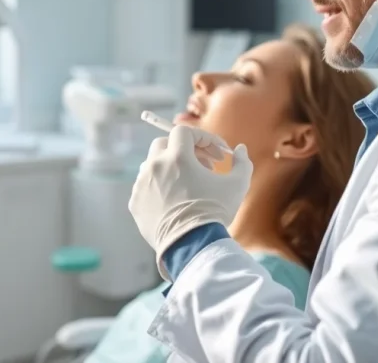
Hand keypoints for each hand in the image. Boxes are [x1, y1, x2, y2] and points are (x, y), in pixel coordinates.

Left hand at [129, 125, 252, 277]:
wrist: (191, 246)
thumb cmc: (215, 212)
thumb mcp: (237, 186)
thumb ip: (241, 162)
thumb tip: (239, 149)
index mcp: (176, 157)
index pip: (184, 132)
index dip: (203, 138)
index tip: (217, 154)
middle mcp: (154, 166)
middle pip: (165, 144)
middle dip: (185, 150)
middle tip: (204, 166)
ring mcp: (141, 185)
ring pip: (152, 165)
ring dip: (170, 168)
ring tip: (189, 185)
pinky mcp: (135, 203)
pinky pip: (145, 187)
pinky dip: (159, 187)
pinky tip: (174, 201)